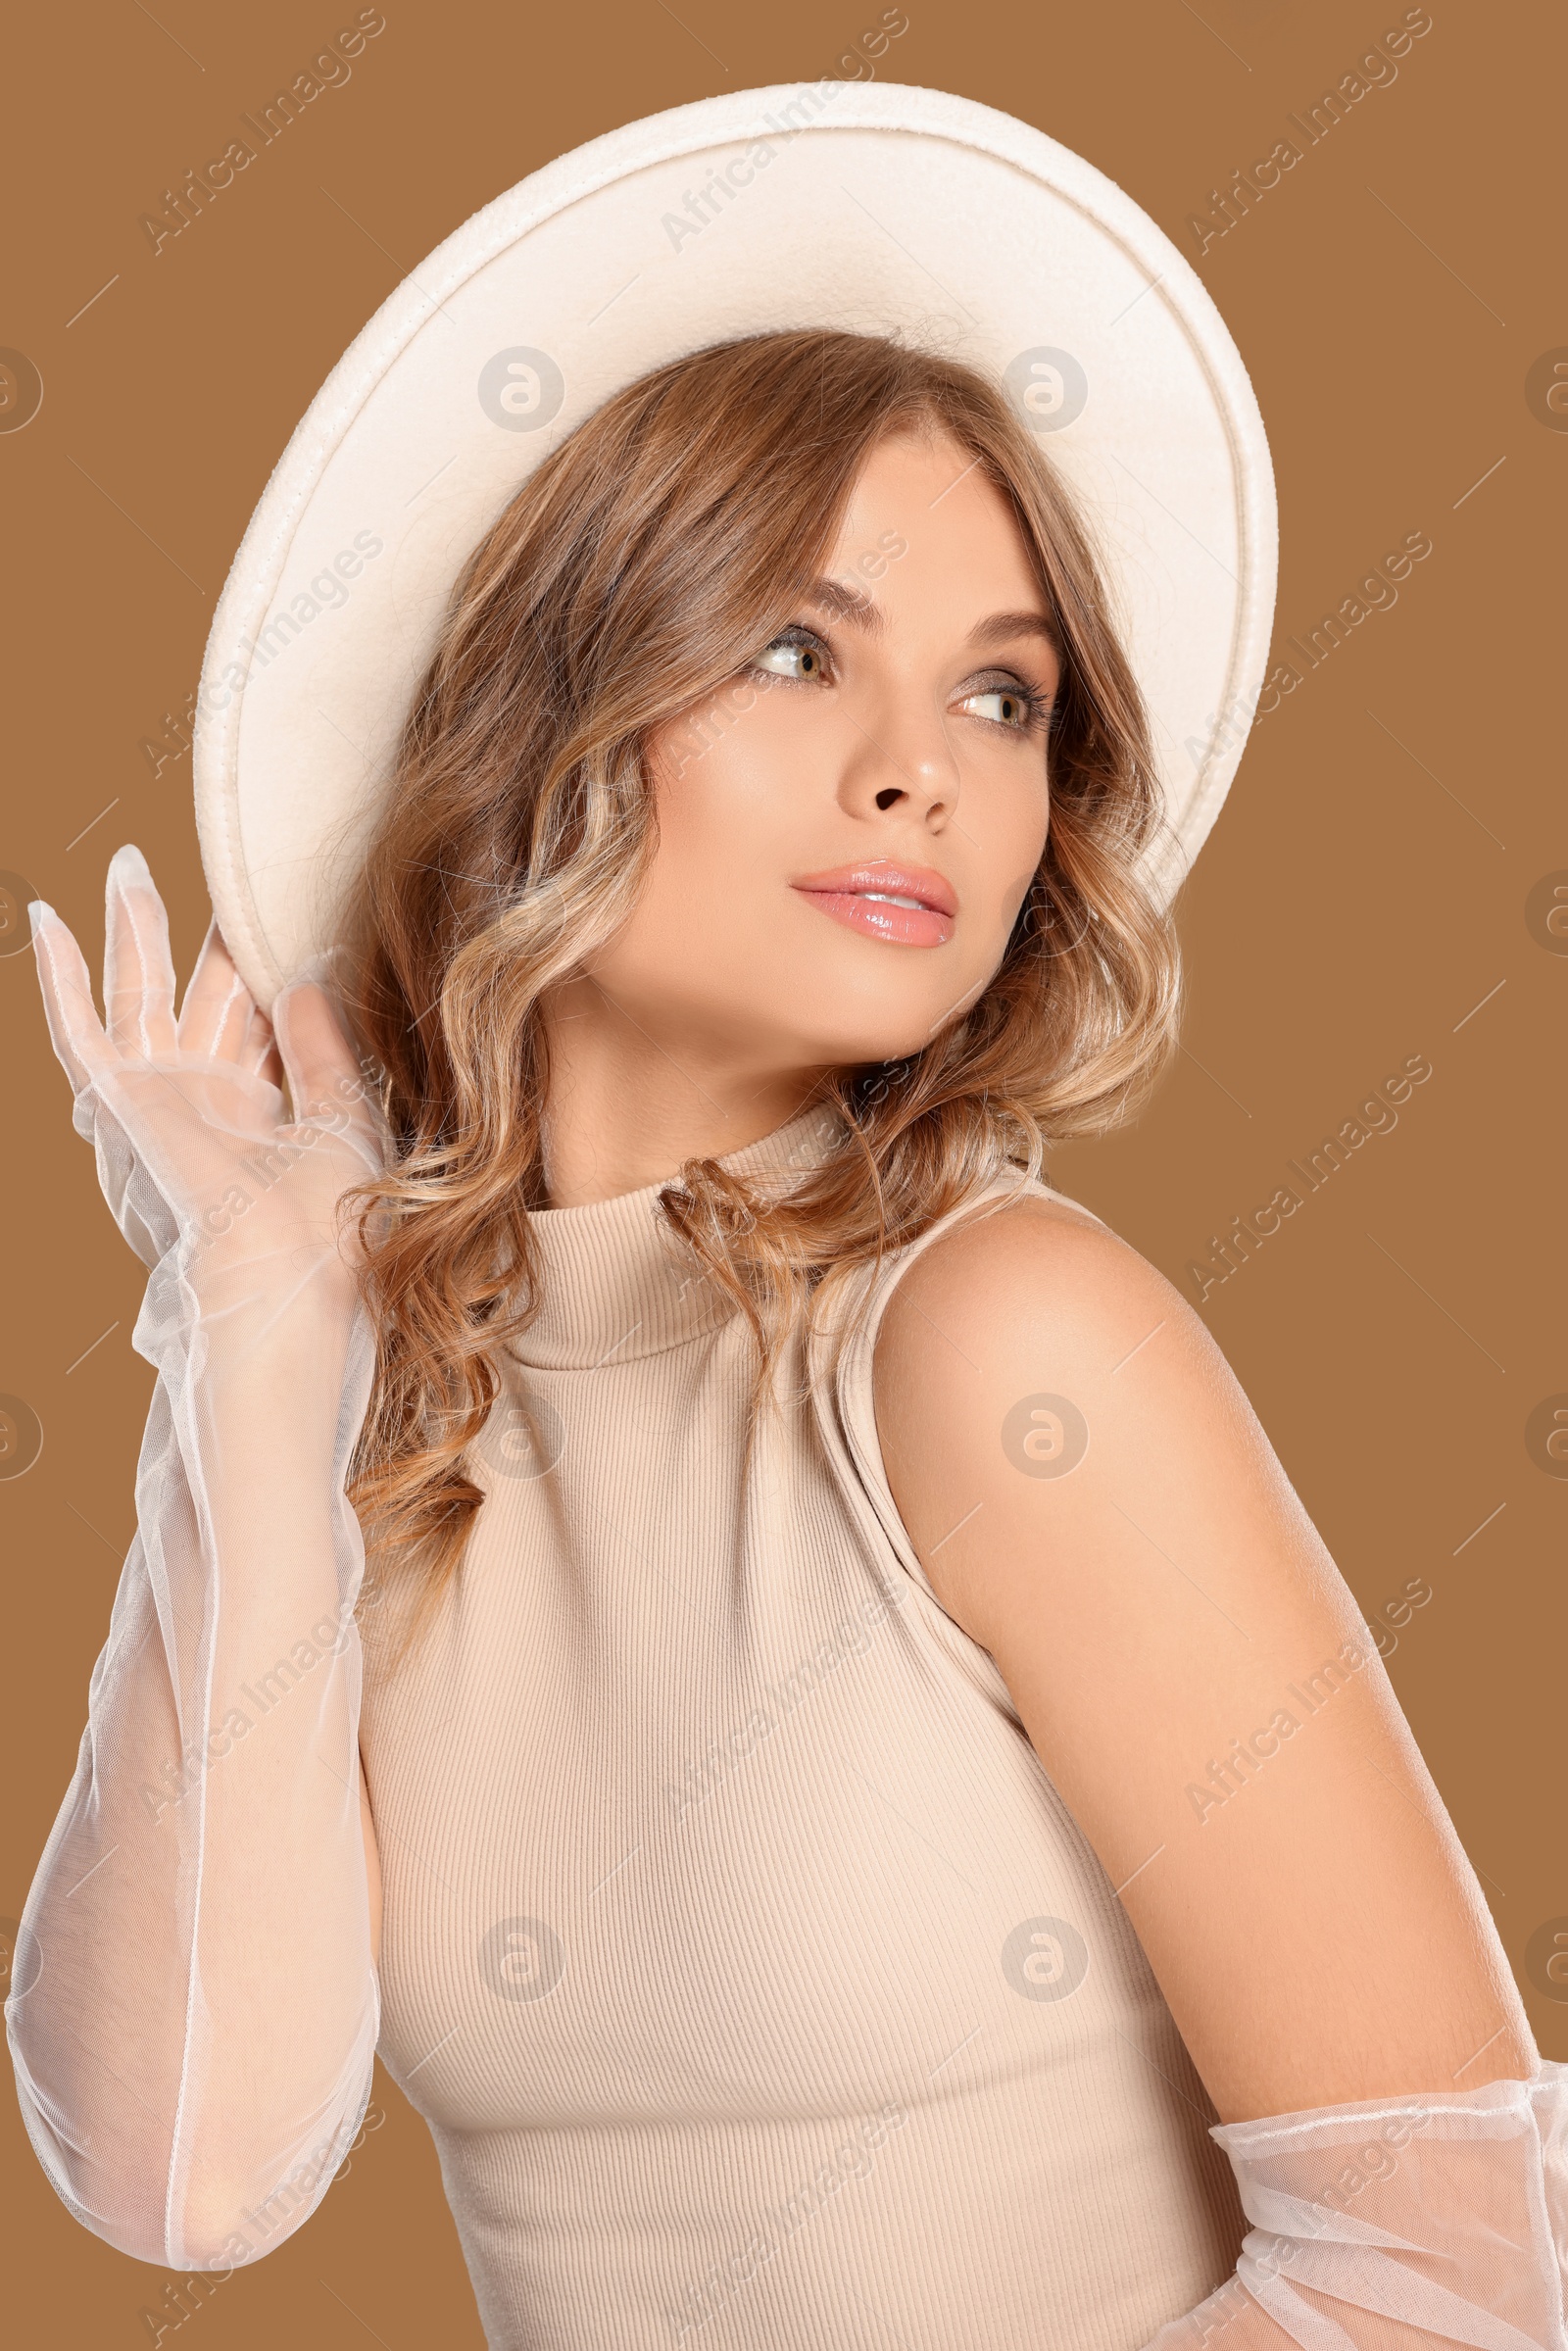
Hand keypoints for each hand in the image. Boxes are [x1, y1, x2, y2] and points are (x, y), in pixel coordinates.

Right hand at [31, 845, 386, 1293]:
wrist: (285, 1270)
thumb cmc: (328, 1220)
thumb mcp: (343, 1118)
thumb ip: (323, 1049)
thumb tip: (303, 976)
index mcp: (260, 1116)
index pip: (258, 1024)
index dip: (272, 970)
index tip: (297, 912)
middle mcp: (205, 1104)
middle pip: (204, 999)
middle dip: (207, 940)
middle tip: (224, 878)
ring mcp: (159, 1099)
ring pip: (138, 997)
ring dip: (131, 932)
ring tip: (127, 865)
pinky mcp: (121, 1101)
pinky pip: (79, 1030)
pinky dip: (58, 977)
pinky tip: (49, 919)